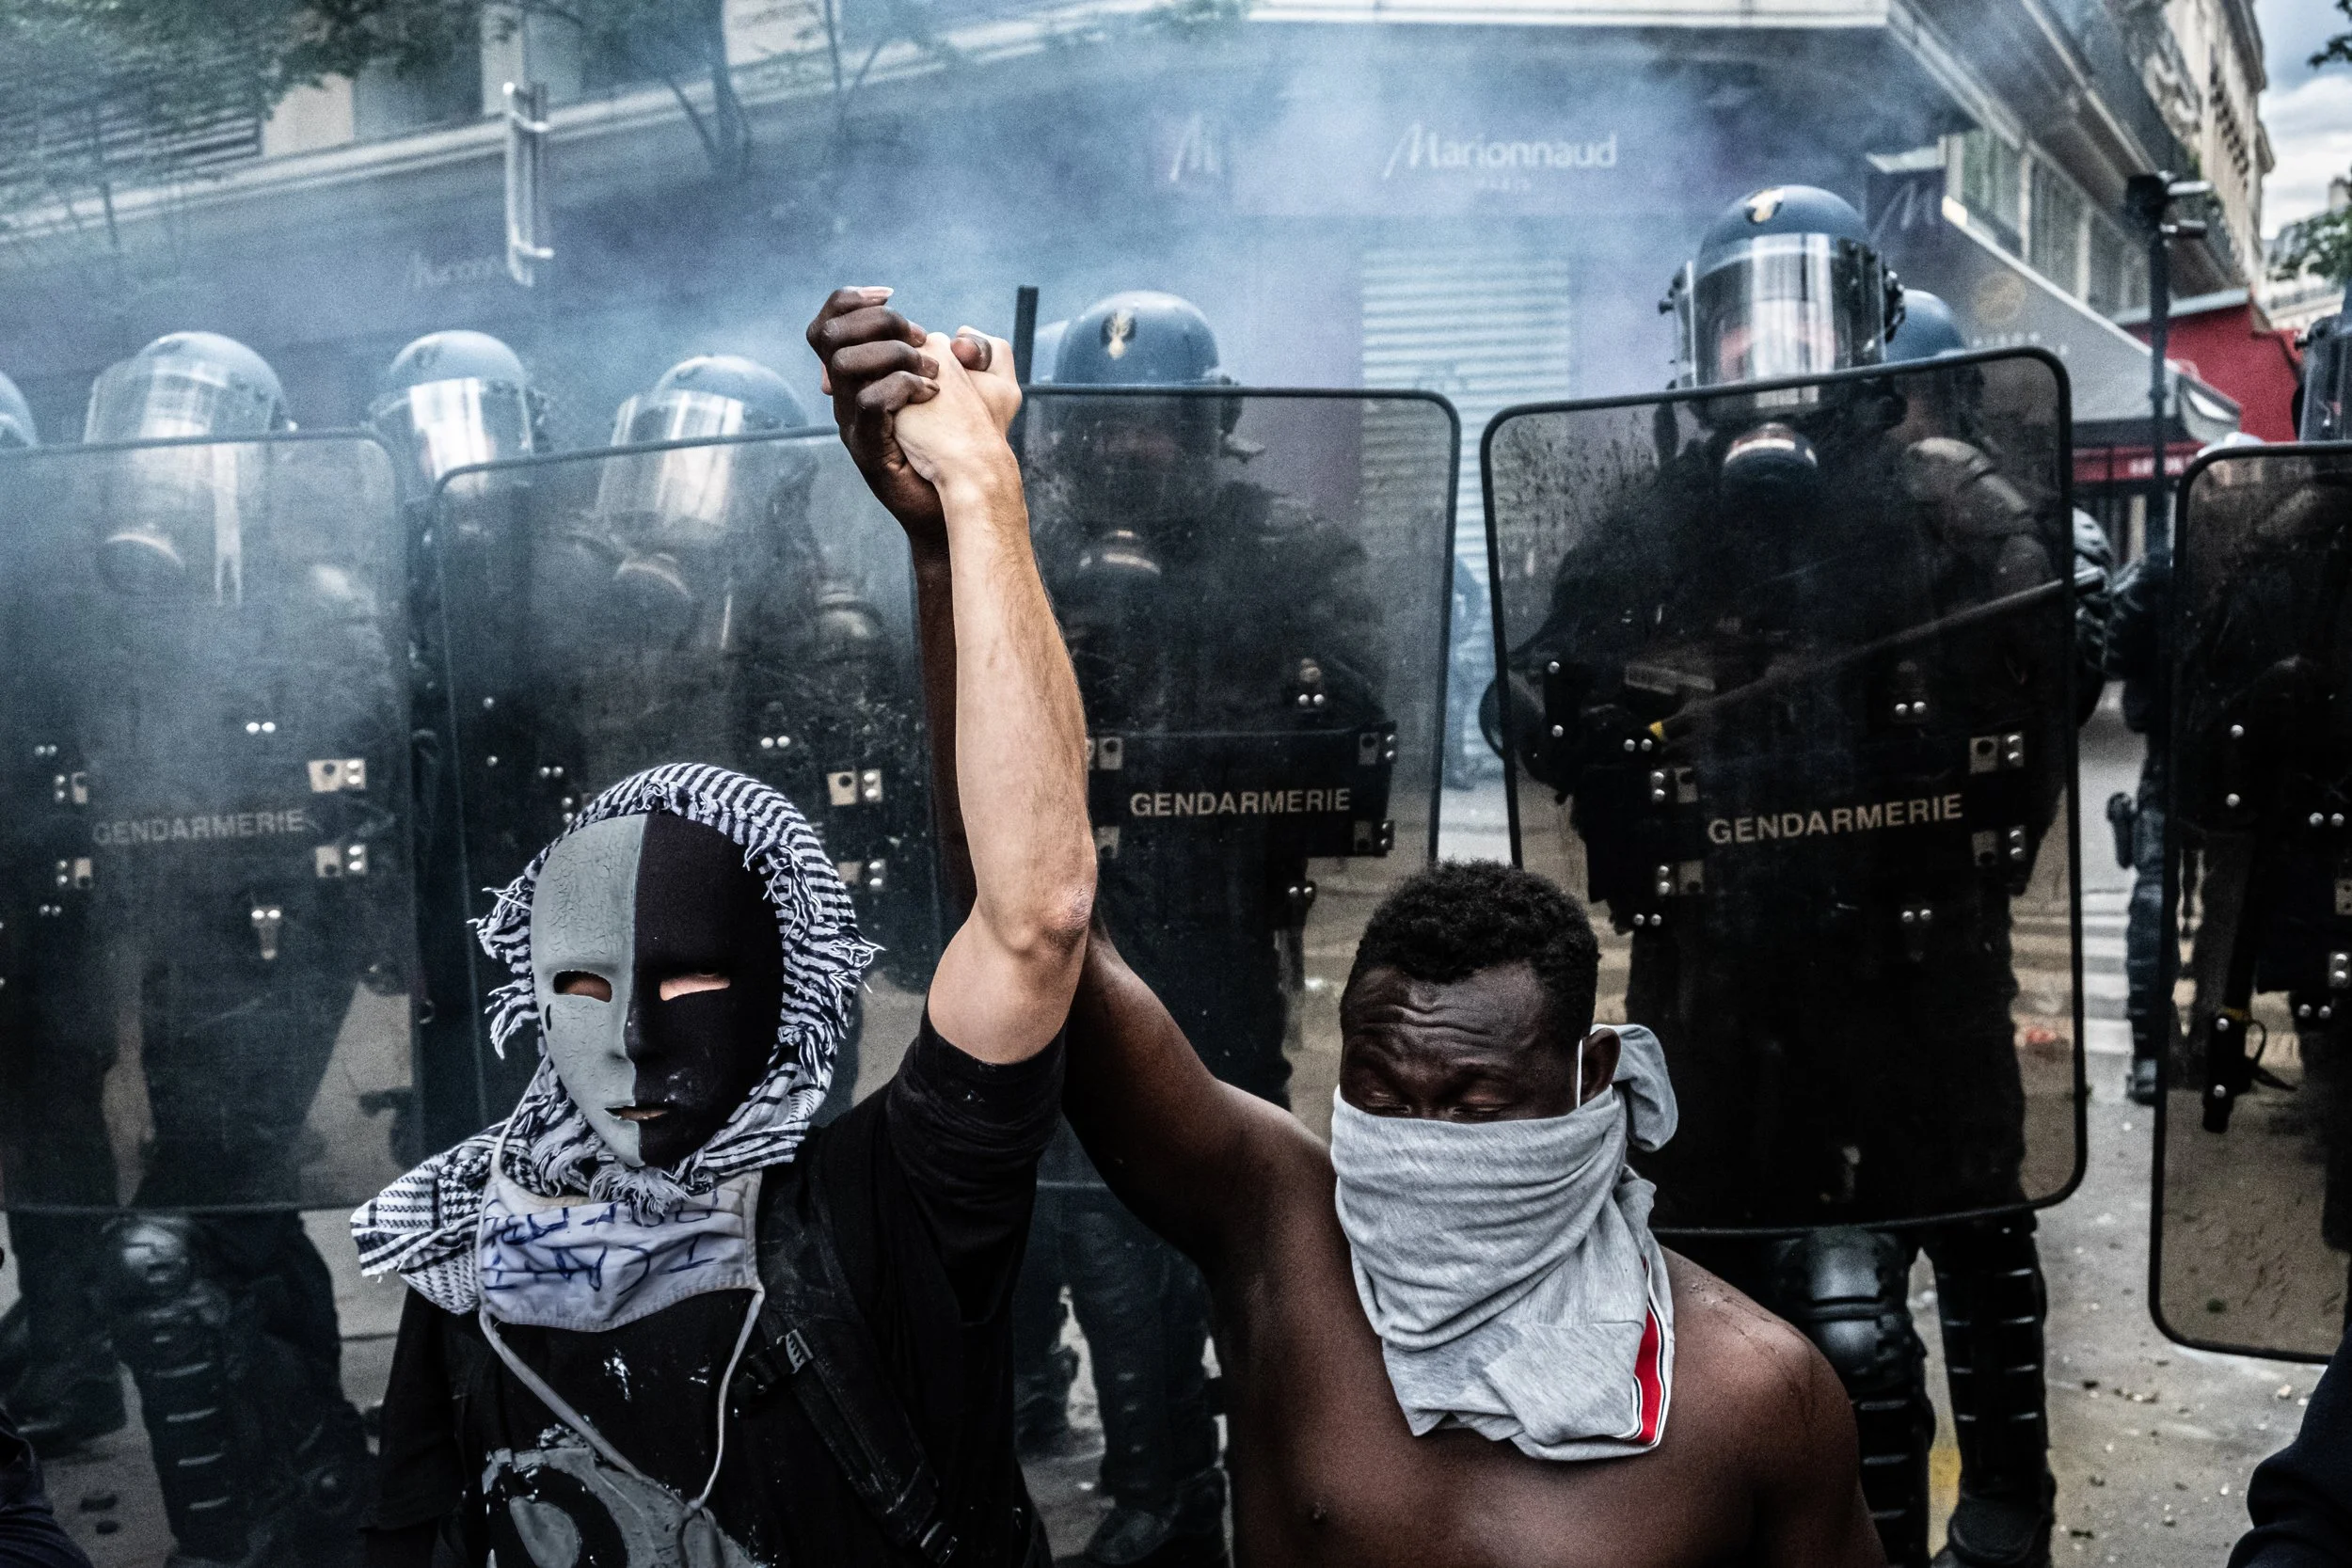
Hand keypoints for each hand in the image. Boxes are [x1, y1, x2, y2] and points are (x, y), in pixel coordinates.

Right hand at [806, 288, 997, 554]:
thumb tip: (961, 335)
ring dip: (892, 355)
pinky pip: (868, 403)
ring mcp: (854, 425)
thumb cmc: (971, 450)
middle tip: (917, 339)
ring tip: (930, 372)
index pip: (831, 322)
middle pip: (828, 335)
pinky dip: (901, 387)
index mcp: (865, 378)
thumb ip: (978, 357)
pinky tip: (932, 393)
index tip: (891, 295)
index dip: (850, 299)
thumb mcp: (987, 394)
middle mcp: (849, 398)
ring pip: (844, 364)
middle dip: (877, 323)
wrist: (963, 504)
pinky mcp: (868, 450)